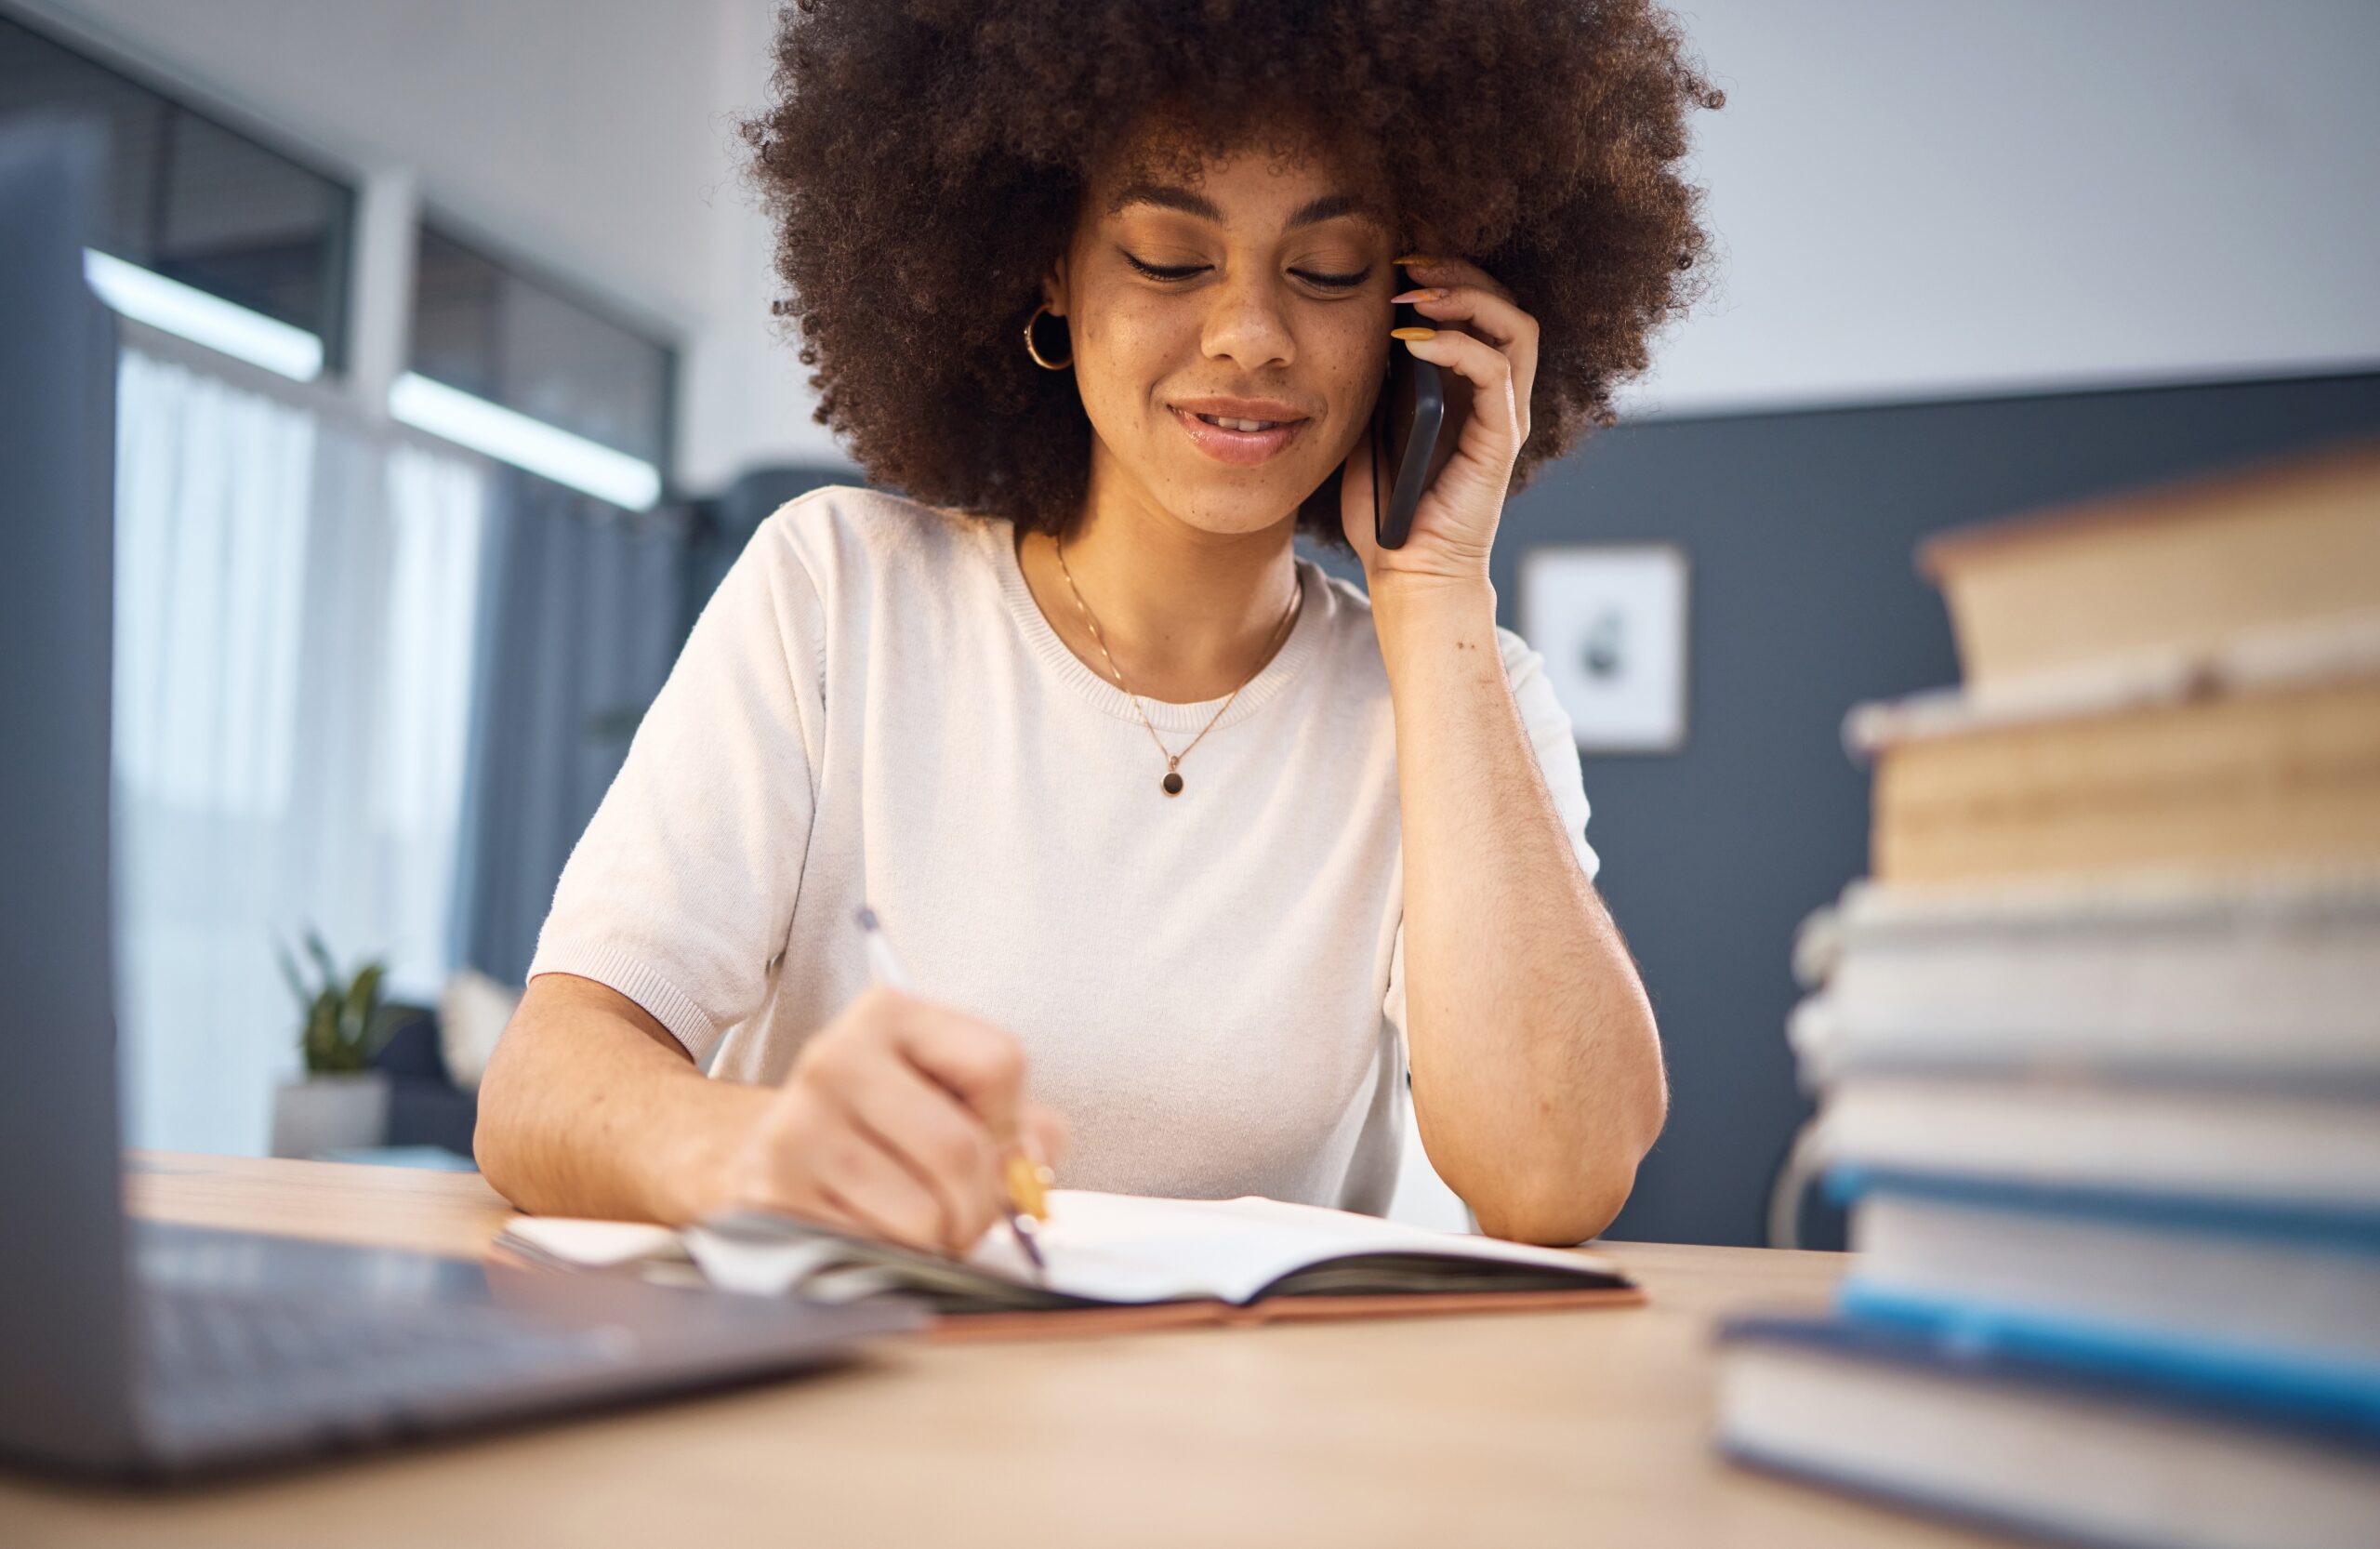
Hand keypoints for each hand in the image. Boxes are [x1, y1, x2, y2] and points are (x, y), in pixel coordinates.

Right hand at [712, 983, 1069, 1253]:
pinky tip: (860, 1231)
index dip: (1011, 1123)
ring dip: (931, 1242)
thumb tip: (1038, 1161)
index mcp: (889, 1013)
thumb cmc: (872, 1128)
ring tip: (905, 1222)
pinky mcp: (769, 1195)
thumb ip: (1016, 1124)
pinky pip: (872, 1253)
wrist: (743, 1149)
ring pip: (922, 1217)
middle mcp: (835, 1058)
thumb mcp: (944, 1097)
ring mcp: (795, 1127)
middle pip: (961, 1150)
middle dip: (978, 1205)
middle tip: (961, 1217)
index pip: (999, 1061)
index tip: (991, 1143)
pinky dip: (884, 1262)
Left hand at [1338, 254, 1535, 597]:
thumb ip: (1377, 381)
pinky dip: (1457, 343)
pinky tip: (1411, 340)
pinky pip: (1495, 371)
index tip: (1394, 262)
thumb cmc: (1389, 510)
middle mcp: (1498, 396)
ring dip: (1466, 296)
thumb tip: (1359, 327)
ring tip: (1413, 292)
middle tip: (1406, 264)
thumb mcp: (1371, 427)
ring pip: (1515, 325)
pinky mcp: (1502, 439)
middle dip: (1457, 271)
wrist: (1407, 574)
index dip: (1444, 275)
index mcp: (1470, 389)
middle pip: (1504, 303)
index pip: (1478, 309)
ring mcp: (1505, 415)